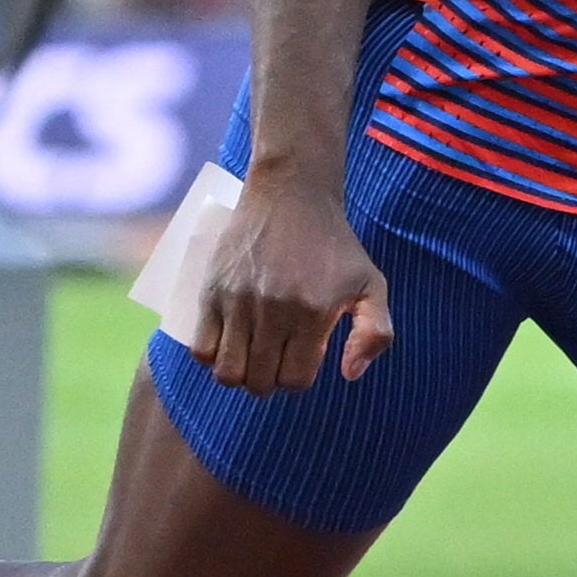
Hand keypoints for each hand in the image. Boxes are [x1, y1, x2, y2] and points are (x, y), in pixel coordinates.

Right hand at [190, 169, 394, 396]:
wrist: (291, 194)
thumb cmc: (334, 244)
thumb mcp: (372, 284)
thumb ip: (375, 333)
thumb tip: (348, 374)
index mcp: (312, 314)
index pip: (295, 380)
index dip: (298, 376)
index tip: (300, 356)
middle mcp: (273, 311)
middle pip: (259, 382)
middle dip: (270, 380)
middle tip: (275, 358)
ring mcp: (238, 302)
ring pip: (227, 373)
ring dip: (240, 375)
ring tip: (250, 357)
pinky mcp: (212, 291)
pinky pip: (201, 349)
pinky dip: (213, 357)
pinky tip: (229, 342)